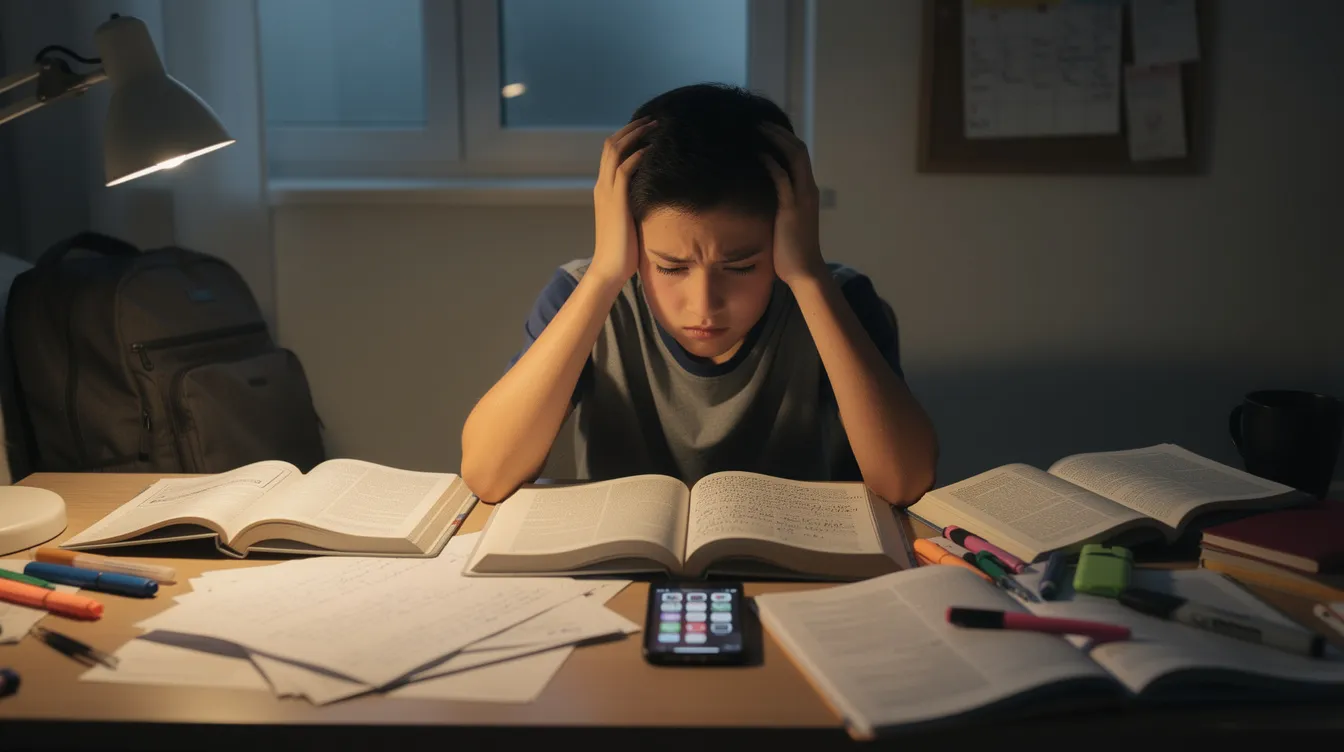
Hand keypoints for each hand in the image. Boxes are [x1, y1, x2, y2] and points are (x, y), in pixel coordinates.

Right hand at [589, 118, 655, 286]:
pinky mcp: (616, 201)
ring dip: (636, 136)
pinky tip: (652, 149)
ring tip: (655, 127)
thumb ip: (636, 203)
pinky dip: (637, 155)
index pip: (611, 153)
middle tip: (653, 120)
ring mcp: (607, 192)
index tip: (646, 129)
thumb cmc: (623, 249)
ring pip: (616, 151)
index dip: (627, 137)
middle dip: (632, 129)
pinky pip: (625, 170)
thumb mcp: (630, 219)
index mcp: (604, 189)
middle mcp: (602, 186)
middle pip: (612, 145)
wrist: (610, 268)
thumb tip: (656, 195)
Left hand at [759, 123, 825, 286]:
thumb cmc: (791, 251)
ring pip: (793, 157)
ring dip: (775, 140)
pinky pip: (782, 178)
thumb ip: (779, 205)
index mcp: (808, 191)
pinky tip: (757, 155)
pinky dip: (770, 163)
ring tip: (756, 130)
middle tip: (758, 122)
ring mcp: (802, 197)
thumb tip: (760, 196)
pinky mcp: (791, 208)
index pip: (799, 155)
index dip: (784, 139)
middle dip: (778, 133)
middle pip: (798, 149)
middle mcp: (808, 189)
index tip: (764, 129)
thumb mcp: (785, 221)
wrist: (804, 271)